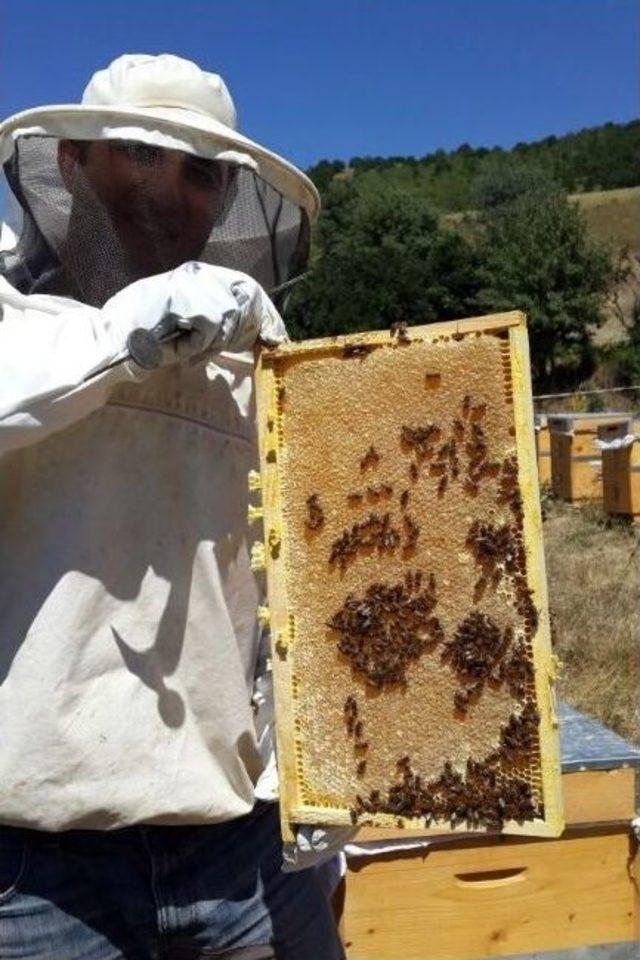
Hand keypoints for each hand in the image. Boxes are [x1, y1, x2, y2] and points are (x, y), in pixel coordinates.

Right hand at [103, 262, 287, 367]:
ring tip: (184, 351)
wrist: (112, 340)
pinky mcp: (187, 300)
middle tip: (231, 349)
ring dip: (209, 345)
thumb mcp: (187, 323)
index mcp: (199, 277)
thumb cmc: (144, 336)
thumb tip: (251, 331)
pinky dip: (194, 347)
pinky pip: (209, 331)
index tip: (278, 337)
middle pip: (246, 299)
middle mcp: (198, 275)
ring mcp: (192, 285)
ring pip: (228, 321)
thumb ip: (216, 321)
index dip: (266, 313)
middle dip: (249, 328)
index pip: (245, 287)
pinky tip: (176, 348)